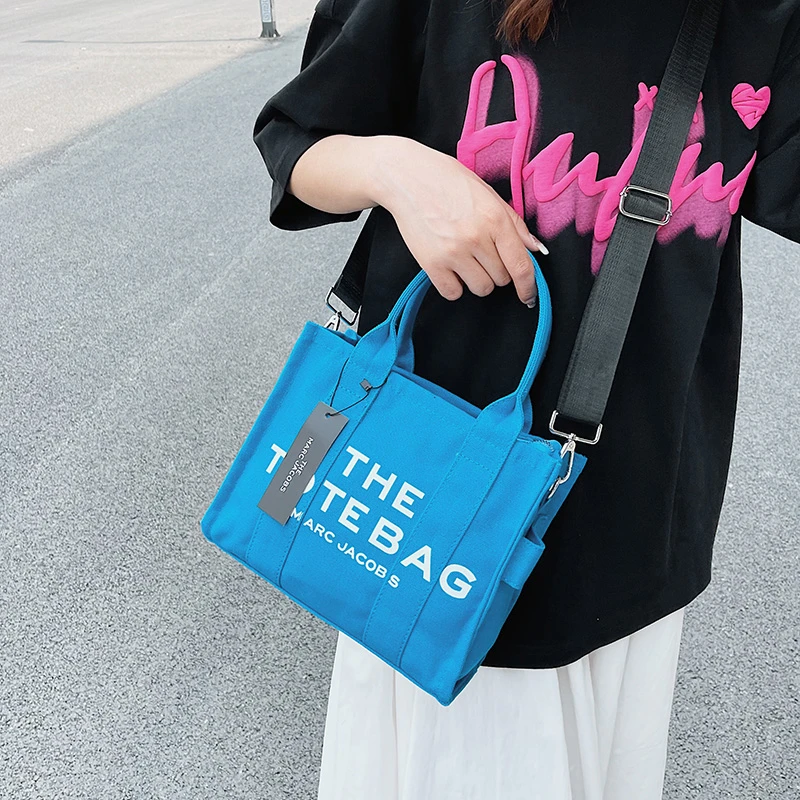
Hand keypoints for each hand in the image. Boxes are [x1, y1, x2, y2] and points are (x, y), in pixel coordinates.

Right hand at [371, 136, 546, 306]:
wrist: (406, 179)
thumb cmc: (447, 181)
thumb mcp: (487, 194)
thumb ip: (514, 223)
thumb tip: (535, 250)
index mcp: (495, 219)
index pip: (521, 266)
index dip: (528, 287)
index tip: (528, 296)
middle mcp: (476, 238)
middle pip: (501, 279)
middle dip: (496, 270)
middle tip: (481, 251)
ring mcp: (453, 253)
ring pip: (481, 288)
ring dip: (477, 279)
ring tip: (465, 258)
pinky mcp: (431, 264)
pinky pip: (453, 293)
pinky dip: (455, 285)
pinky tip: (450, 267)